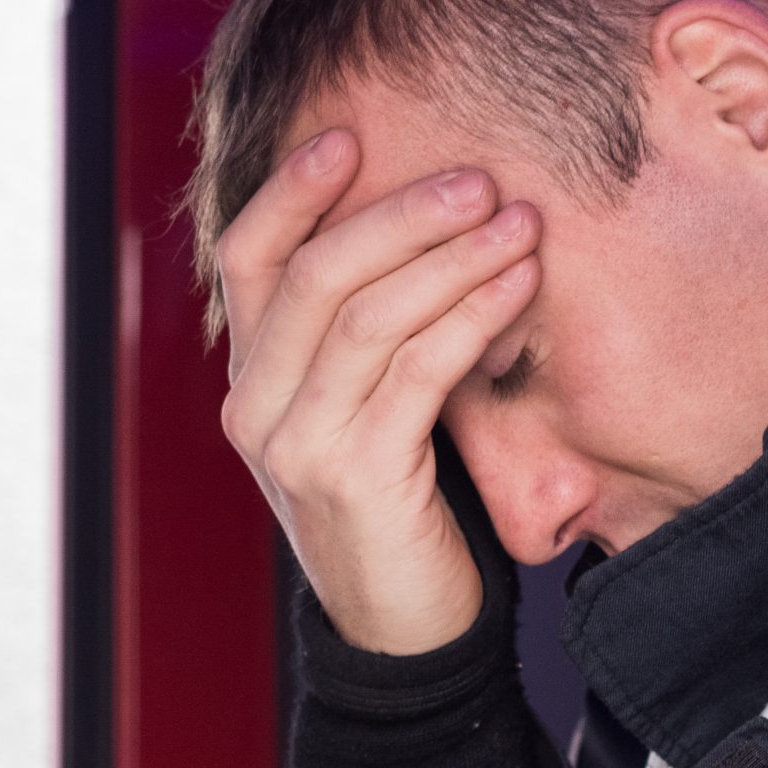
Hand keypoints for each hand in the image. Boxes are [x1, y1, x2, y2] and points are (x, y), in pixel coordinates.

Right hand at [215, 130, 539, 653]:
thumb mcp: (366, 409)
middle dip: (401, 211)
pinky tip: (519, 287)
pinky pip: (416, 372)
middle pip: (315, 271)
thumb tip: (420, 224)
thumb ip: (365, 333)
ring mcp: (297, 446)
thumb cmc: (405, 506)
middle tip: (479, 178)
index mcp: (251, 379)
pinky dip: (472, 316)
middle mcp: (256, 406)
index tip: (351, 132)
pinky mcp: (355, 480)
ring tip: (519, 222)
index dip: (291, 187)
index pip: (247, 256)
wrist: (407, 635)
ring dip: (452, 257)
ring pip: (366, 315)